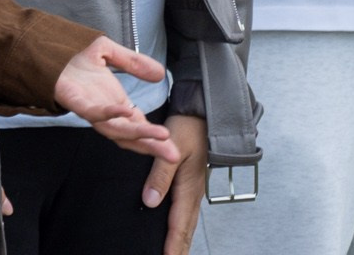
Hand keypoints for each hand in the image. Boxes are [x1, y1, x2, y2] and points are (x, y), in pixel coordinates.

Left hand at [52, 38, 177, 162]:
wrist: (42, 46)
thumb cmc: (72, 54)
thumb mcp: (109, 53)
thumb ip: (134, 63)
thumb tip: (161, 74)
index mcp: (113, 103)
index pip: (138, 126)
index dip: (154, 137)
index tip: (173, 146)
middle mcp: (103, 111)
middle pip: (130, 135)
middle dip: (152, 146)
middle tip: (173, 154)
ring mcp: (90, 109)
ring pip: (117, 129)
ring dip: (140, 133)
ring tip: (160, 135)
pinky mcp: (75, 102)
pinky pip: (95, 113)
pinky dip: (112, 113)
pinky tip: (127, 110)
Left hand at [141, 114, 207, 254]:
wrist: (203, 113)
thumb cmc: (187, 128)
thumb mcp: (172, 149)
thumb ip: (160, 175)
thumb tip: (150, 202)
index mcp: (189, 189)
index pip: (178, 225)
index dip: (172, 246)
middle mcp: (194, 193)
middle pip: (186, 230)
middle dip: (179, 249)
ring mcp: (195, 190)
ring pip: (188, 224)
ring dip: (182, 242)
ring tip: (174, 254)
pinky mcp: (193, 184)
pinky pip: (188, 214)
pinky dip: (183, 228)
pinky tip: (178, 232)